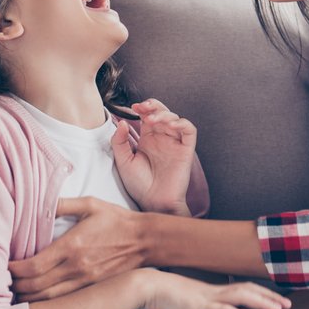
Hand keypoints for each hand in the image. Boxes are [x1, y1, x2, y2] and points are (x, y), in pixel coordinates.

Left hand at [9, 196, 142, 300]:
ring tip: (14, 294)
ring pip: (48, 298)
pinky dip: (46, 302)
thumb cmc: (117, 220)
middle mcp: (76, 267)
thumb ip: (62, 203)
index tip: (4, 267)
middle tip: (2, 282)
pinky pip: (63, 300)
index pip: (34, 266)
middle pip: (36, 286)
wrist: (146, 240)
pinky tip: (36, 299)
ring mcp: (84, 281)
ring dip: (28, 299)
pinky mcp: (91, 287)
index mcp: (71, 246)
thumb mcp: (90, 204)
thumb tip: (39, 200)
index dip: (14, 270)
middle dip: (16, 287)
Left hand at [111, 99, 195, 215]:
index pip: (148, 116)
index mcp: (148, 139)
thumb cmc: (139, 185)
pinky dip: (181, 123)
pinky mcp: (186, 150)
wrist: (153, 203)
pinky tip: (170, 125)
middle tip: (143, 107)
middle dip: (154, 105)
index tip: (133, 107)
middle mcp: (162, 138)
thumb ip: (119, 142)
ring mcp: (174, 143)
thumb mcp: (123, 161)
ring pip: (175, 118)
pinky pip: (189, 130)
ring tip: (152, 120)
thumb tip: (121, 122)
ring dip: (164, 114)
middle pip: (162, 112)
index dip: (143, 107)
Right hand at [140, 269, 291, 308]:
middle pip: (249, 290)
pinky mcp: (200, 305)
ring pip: (242, 296)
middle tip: (289, 304)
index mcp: (213, 292)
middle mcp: (215, 291)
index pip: (243, 290)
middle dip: (270, 297)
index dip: (261, 295)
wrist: (147, 287)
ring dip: (262, 303)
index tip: (277, 301)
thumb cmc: (165, 298)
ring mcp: (209, 297)